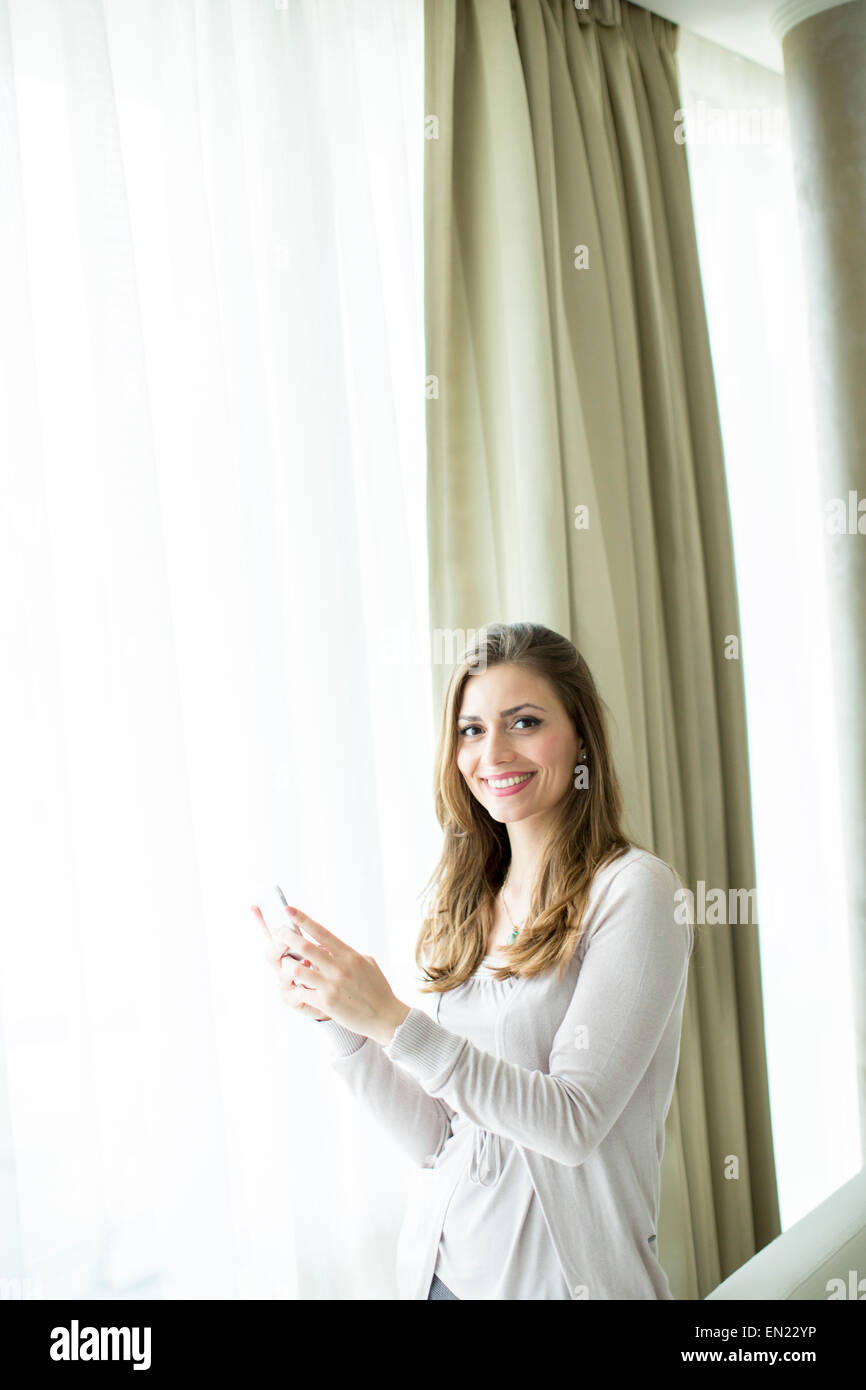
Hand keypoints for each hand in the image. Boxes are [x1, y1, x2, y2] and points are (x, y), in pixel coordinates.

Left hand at [261, 902, 410, 1045]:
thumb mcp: (366, 963)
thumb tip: (329, 946)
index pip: (321, 932)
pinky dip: (297, 988)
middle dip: (286, 937)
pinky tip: (299, 989)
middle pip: (305, 947)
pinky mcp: (326, 1002)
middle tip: (277, 932)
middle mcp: (339, 967)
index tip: (289, 910)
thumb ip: (347, 953)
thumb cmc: (378, 989)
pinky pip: (301, 991)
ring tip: (286, 965)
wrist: (386, 1017)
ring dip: (287, 966)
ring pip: (297, 969)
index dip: (303, 920)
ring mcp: (331, 985)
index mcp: (349, 955)